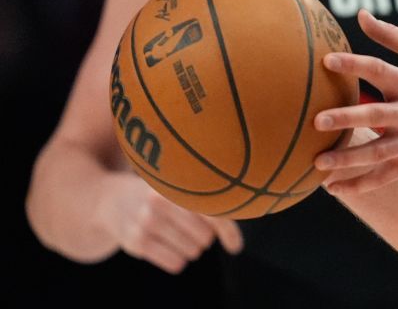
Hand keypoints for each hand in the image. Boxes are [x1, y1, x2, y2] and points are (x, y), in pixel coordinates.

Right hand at [100, 172, 241, 272]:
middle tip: (193, 229)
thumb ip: (207, 201)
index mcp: (177, 184)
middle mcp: (161, 201)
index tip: (236, 247)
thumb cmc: (158, 196)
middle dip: (205, 237)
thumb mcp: (178, 188)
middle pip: (205, 236)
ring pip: (192, 251)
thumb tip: (236, 239)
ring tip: (177, 235)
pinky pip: (175, 263)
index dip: (228, 231)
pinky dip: (178, 260)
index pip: (212, 212)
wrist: (109, 200)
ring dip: (191, 248)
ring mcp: (146, 222)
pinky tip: (168, 248)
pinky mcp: (136, 242)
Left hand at [313, 10, 397, 192]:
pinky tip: (334, 189)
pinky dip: (360, 184)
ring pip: (377, 152)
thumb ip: (390, 35)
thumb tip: (360, 14)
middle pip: (375, 114)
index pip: (379, 70)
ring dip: (347, 159)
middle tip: (317, 121)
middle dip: (346, 118)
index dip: (354, 64)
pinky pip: (385, 176)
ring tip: (318, 162)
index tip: (327, 60)